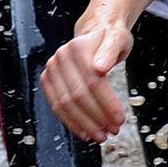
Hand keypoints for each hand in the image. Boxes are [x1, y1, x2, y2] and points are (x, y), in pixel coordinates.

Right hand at [42, 18, 133, 140]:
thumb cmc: (109, 36)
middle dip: (97, 117)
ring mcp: (52, 69)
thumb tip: (100, 66)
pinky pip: (56, 105)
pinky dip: (70, 121)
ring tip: (100, 135)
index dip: (106, 103)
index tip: (119, 118)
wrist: (95, 31)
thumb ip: (111, 51)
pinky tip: (84, 131)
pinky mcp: (48, 80)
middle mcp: (61, 57)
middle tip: (112, 130)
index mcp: (78, 47)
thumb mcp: (118, 39)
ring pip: (65, 104)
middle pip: (78, 95)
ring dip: (84, 123)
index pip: (92, 81)